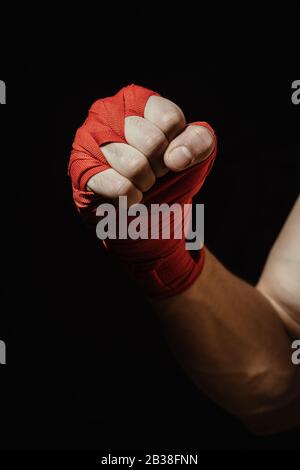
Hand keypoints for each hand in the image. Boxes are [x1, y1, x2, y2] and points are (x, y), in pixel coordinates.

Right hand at [85, 94, 214, 205]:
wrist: (138, 212)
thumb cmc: (164, 175)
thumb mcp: (192, 154)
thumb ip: (199, 143)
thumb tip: (177, 156)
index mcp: (138, 101)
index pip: (170, 120)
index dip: (176, 148)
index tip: (170, 157)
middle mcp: (109, 111)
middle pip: (153, 142)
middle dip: (159, 167)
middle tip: (152, 173)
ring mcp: (91, 139)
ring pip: (135, 167)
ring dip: (145, 185)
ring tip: (137, 183)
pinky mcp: (80, 168)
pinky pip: (120, 187)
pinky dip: (131, 199)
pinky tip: (126, 195)